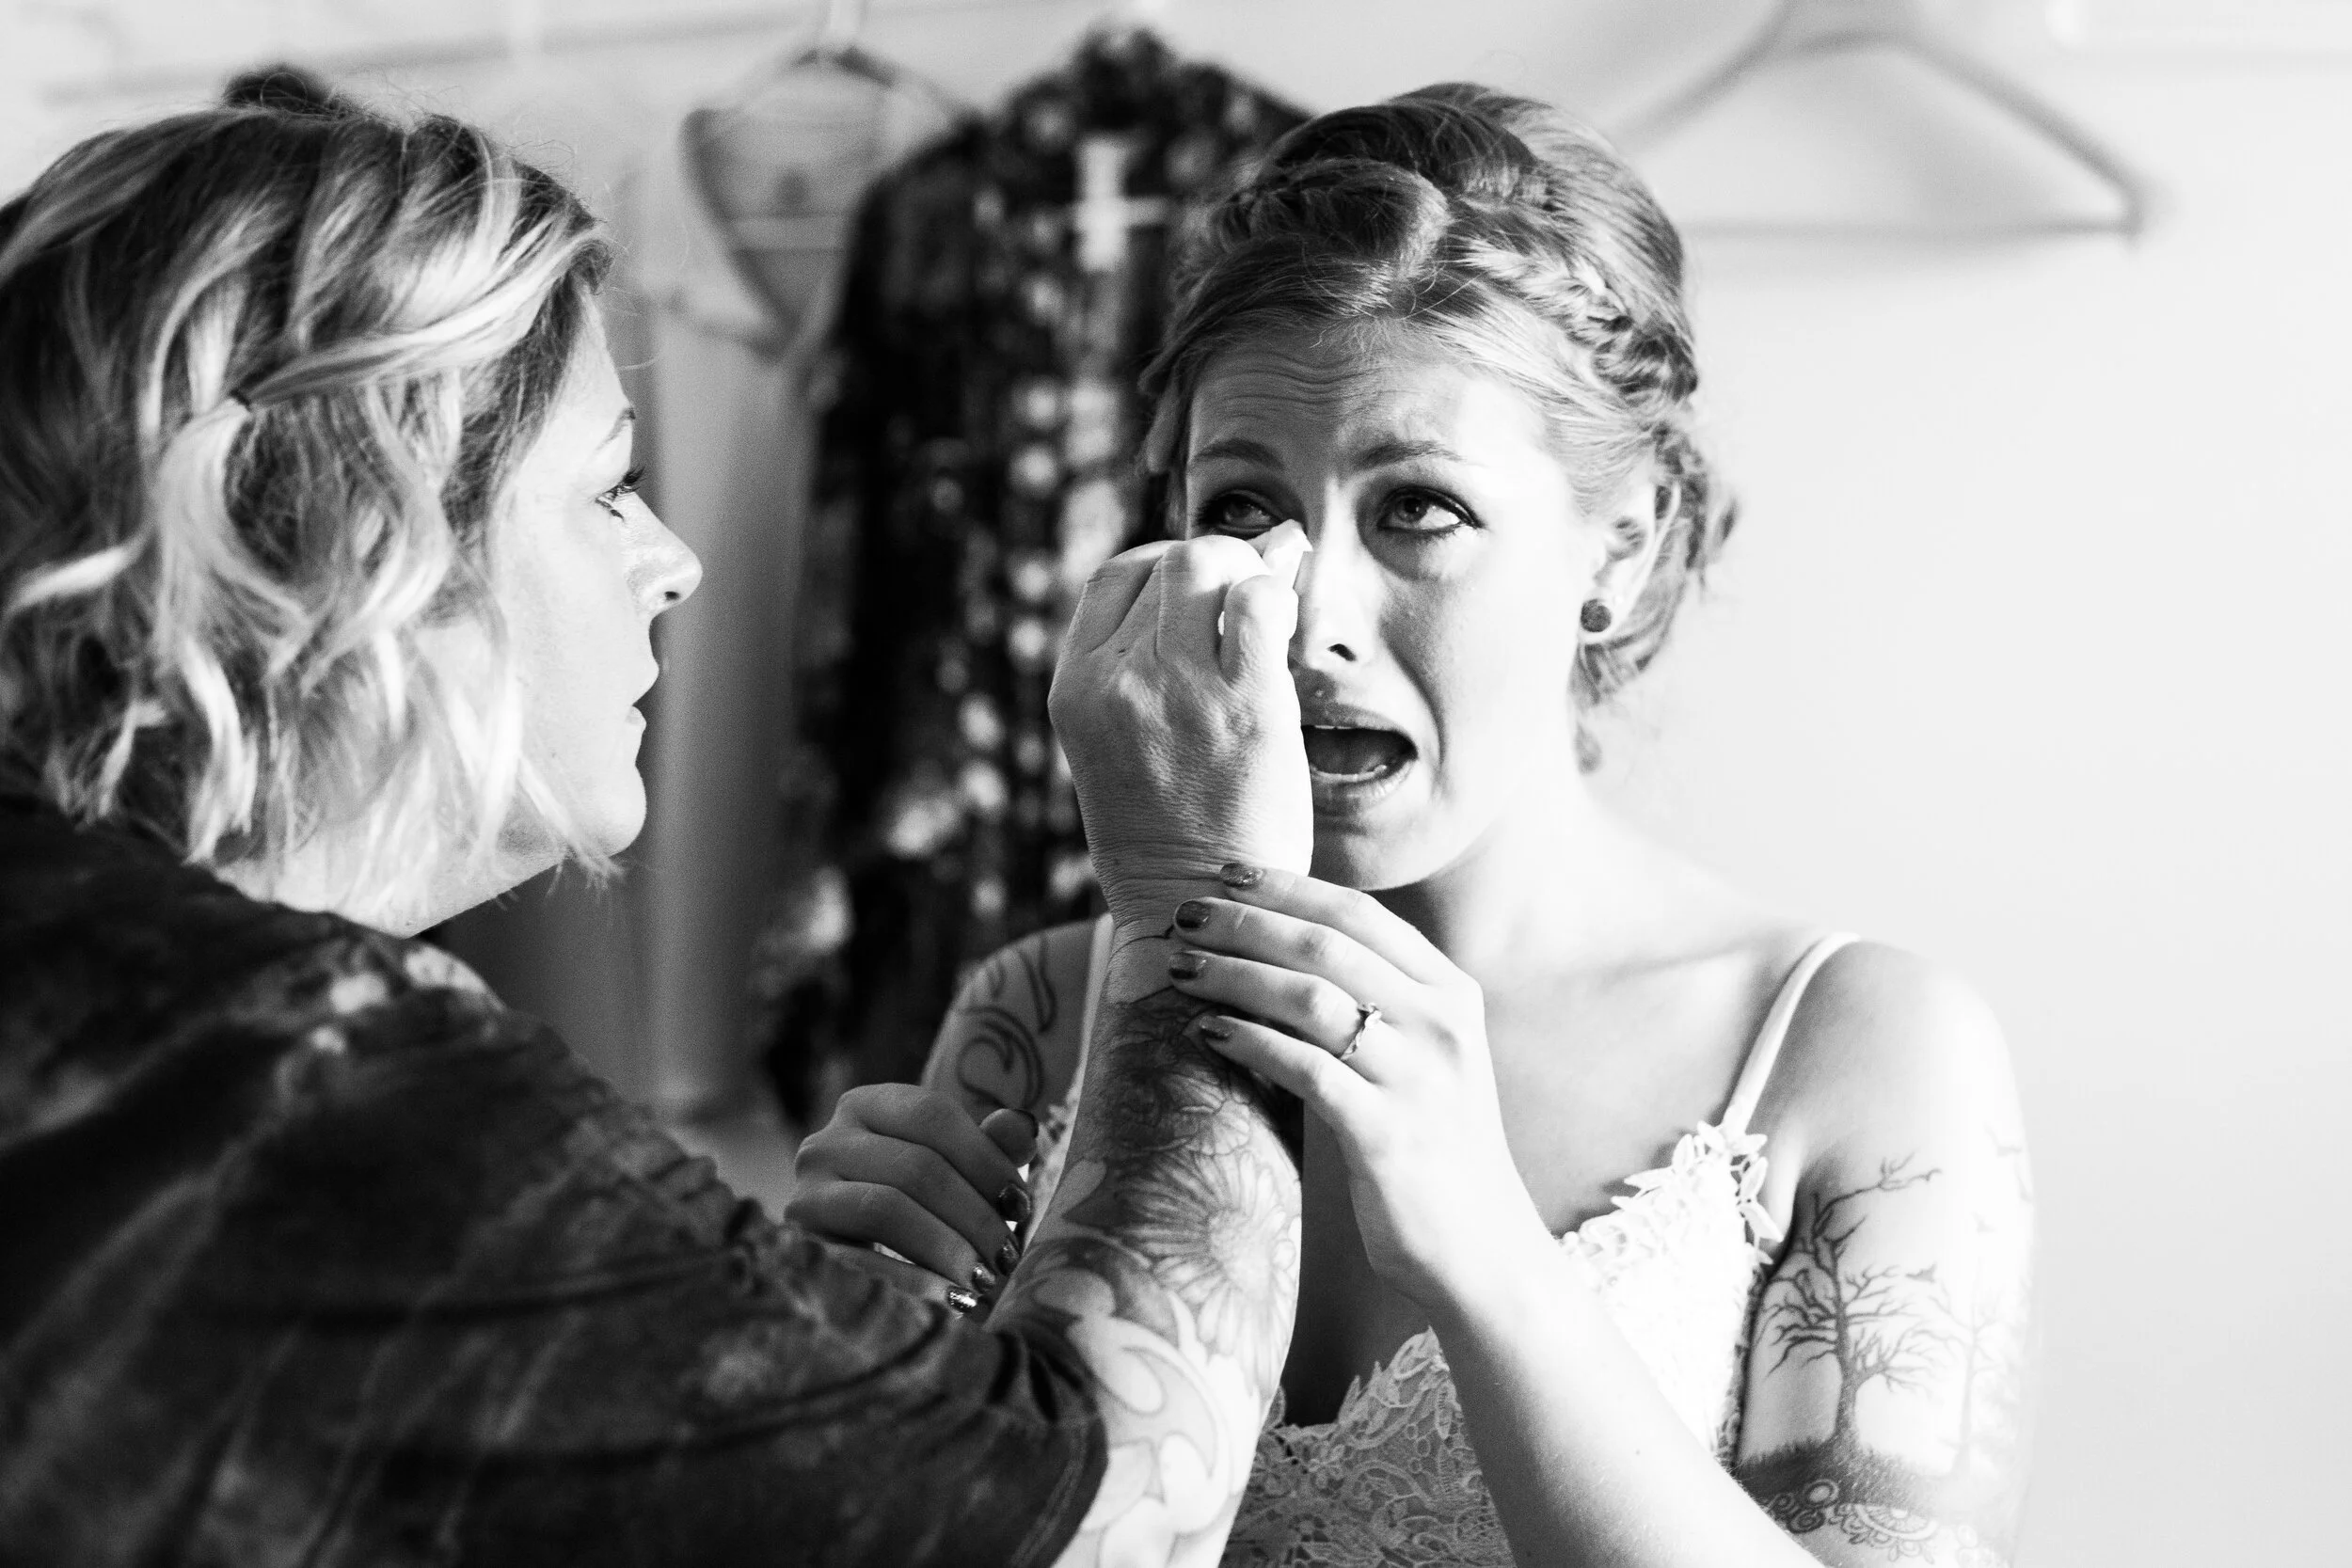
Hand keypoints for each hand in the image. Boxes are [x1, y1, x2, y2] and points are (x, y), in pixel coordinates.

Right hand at [785, 1084, 1040, 1312]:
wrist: (852, 1250)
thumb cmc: (918, 1200)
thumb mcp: (955, 1166)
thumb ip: (991, 1145)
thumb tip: (1023, 1127)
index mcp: (866, 1105)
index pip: (933, 1115)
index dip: (985, 1159)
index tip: (1021, 1204)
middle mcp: (826, 1140)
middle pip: (916, 1167)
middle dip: (974, 1215)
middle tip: (1009, 1254)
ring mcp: (806, 1192)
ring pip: (886, 1209)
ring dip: (948, 1247)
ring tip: (987, 1277)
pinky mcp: (801, 1246)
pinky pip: (862, 1260)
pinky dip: (916, 1280)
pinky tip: (955, 1299)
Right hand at [1049, 534, 1310, 932]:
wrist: (1193, 910)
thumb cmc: (1172, 833)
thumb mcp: (1125, 745)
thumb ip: (1156, 664)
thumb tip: (1233, 563)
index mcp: (1075, 690)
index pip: (1116, 577)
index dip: (1166, 565)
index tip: (1203, 588)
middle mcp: (1117, 680)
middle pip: (1170, 562)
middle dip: (1219, 562)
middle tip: (1251, 595)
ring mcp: (1177, 688)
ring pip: (1211, 564)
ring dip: (1252, 572)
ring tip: (1273, 612)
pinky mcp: (1243, 704)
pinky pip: (1261, 603)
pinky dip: (1280, 597)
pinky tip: (1290, 630)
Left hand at [1161, 868, 1550, 1313]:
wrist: (1483, 1254)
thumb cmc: (1435, 1151)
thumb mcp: (1427, 1059)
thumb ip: (1379, 1002)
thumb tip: (1282, 948)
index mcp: (1452, 995)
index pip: (1361, 915)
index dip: (1288, 887)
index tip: (1227, 873)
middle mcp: (1442, 1026)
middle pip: (1328, 945)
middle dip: (1247, 922)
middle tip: (1183, 914)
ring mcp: (1419, 1080)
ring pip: (1310, 998)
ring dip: (1236, 975)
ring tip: (1183, 968)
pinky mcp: (1388, 1136)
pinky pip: (1306, 1070)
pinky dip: (1250, 1043)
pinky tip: (1207, 1032)